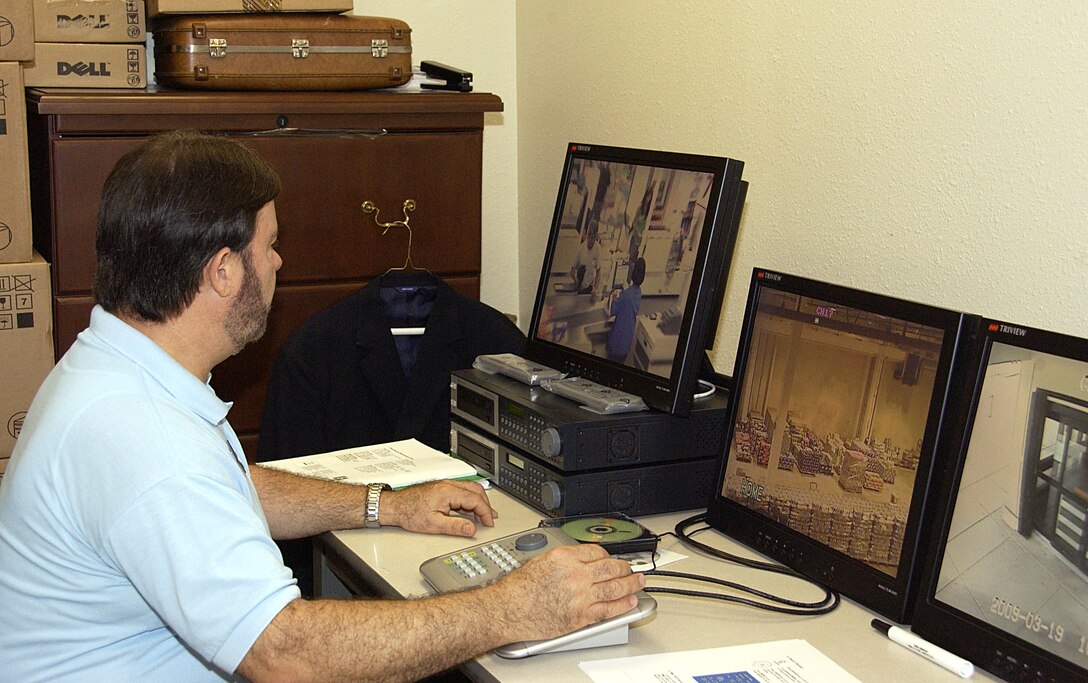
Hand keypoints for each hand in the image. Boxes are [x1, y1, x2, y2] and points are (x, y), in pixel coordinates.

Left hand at [380, 480, 496, 536]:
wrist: (395, 506)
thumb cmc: (410, 513)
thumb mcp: (434, 524)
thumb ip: (455, 527)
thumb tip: (471, 529)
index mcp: (448, 492)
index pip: (475, 499)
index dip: (485, 512)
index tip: (488, 522)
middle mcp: (448, 485)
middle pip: (476, 490)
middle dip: (486, 505)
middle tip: (489, 518)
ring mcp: (445, 485)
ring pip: (470, 489)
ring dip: (479, 501)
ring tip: (484, 514)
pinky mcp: (442, 487)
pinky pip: (462, 490)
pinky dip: (470, 499)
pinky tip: (469, 509)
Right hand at [487, 543, 645, 642]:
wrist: (507, 610)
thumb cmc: (517, 588)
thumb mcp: (540, 560)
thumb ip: (563, 560)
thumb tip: (578, 561)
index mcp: (564, 556)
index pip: (596, 552)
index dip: (608, 556)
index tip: (611, 559)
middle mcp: (575, 574)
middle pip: (610, 567)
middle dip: (625, 568)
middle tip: (632, 569)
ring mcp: (579, 596)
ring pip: (614, 587)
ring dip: (631, 584)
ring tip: (639, 582)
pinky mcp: (580, 617)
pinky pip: (607, 610)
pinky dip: (622, 605)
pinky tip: (629, 601)